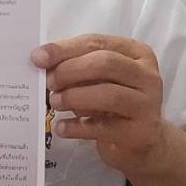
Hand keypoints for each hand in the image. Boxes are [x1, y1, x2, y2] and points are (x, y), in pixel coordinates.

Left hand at [32, 34, 168, 174]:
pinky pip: (105, 128)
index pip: (97, 43)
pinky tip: (63, 127)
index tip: (38, 58)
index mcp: (136, 53)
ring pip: (108, 94)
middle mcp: (147, 75)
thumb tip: (42, 61)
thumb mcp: (98, 79)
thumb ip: (76, 66)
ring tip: (54, 102)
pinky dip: (78, 127)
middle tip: (48, 82)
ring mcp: (147, 104)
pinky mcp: (140, 132)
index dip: (65, 49)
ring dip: (74, 97)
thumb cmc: (113, 103)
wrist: (141, 142)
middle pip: (105, 63)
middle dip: (70, 71)